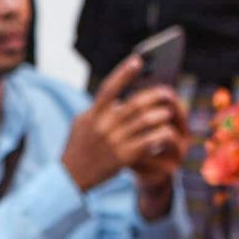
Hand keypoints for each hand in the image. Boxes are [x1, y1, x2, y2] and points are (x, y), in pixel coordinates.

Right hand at [62, 56, 187, 191]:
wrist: (70, 177)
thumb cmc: (78, 148)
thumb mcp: (81, 124)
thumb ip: (97, 109)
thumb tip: (116, 96)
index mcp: (93, 115)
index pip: (109, 88)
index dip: (123, 73)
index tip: (138, 60)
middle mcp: (104, 126)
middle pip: (136, 104)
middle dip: (156, 95)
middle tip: (168, 92)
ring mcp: (114, 142)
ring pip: (147, 121)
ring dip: (162, 115)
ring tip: (168, 114)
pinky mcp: (124, 157)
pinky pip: (150, 141)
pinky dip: (160, 136)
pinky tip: (164, 135)